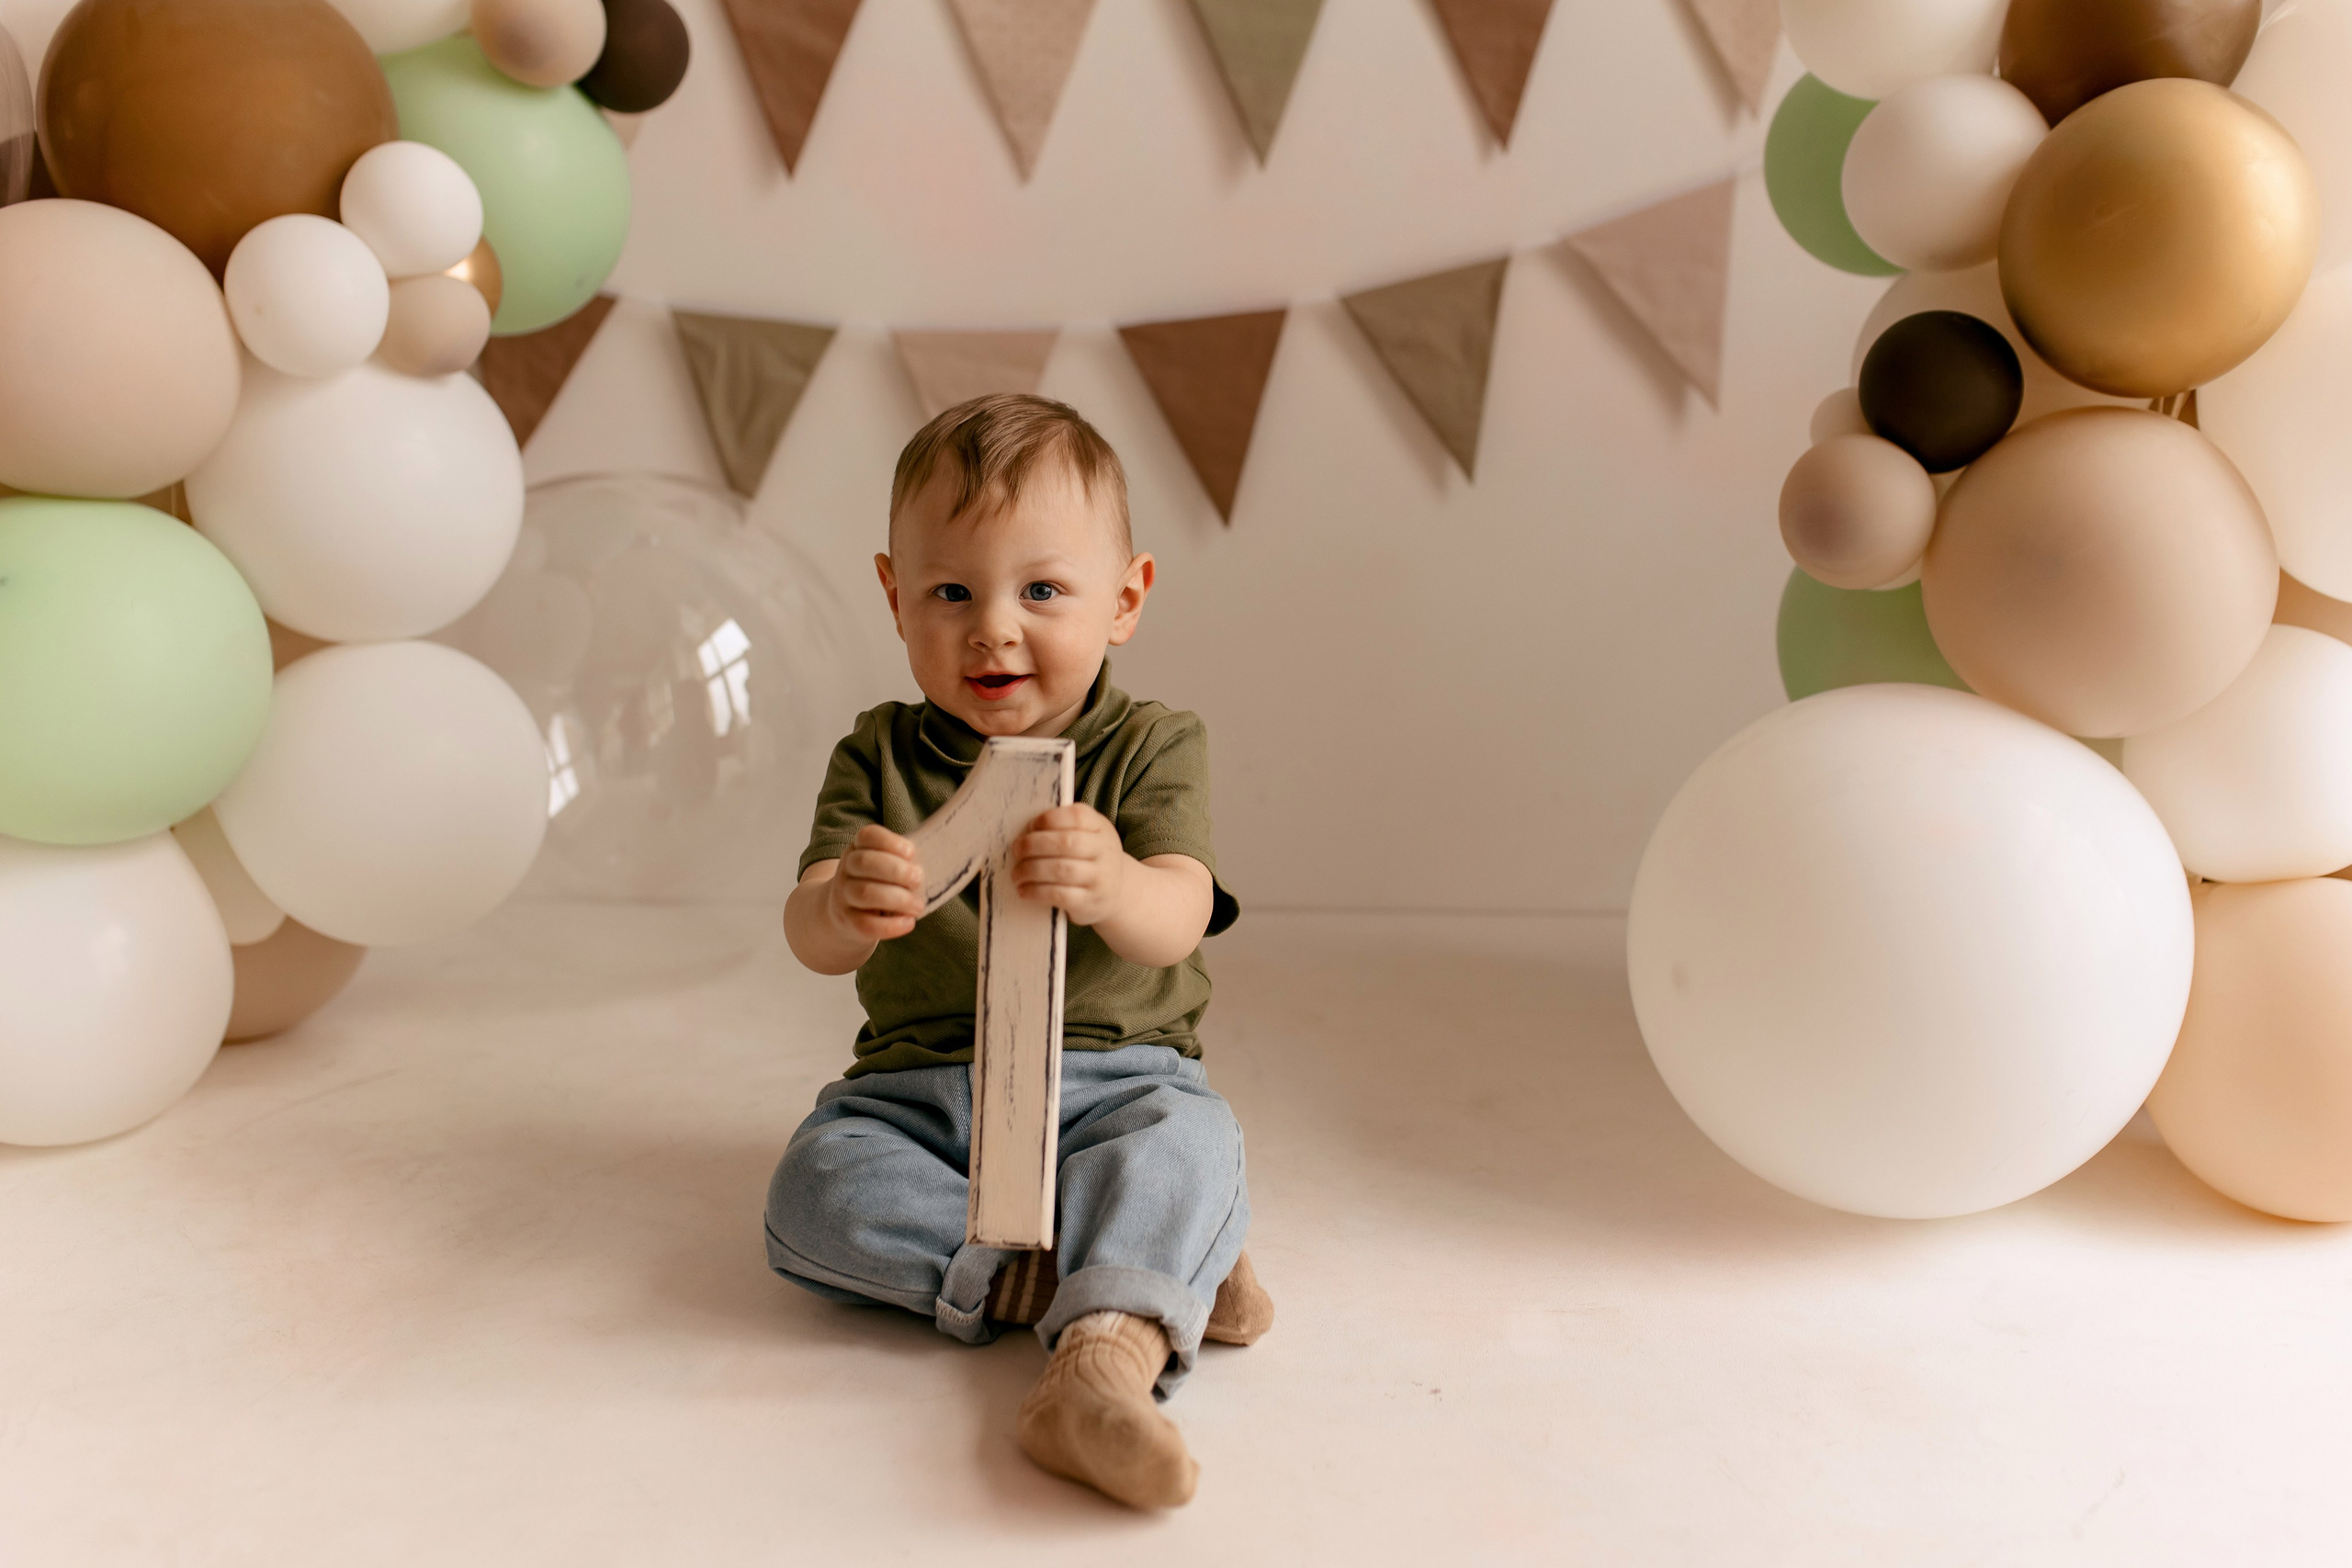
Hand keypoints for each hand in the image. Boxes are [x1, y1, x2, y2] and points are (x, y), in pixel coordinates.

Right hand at [826, 824, 923, 941]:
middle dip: (896, 870)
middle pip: (865, 863)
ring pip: (866, 893)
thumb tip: (942, 857)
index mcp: (858, 848)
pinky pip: (867, 924)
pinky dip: (891, 925)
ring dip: (897, 899)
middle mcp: (846, 869)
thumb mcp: (886, 865)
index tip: (911, 852)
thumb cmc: (879, 883)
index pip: (868, 836)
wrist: (847, 914)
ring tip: (918, 906)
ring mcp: (844, 896)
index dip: (890, 842)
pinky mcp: (848, 922)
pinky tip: (909, 923)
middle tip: (919, 879)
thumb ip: (905, 860)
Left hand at [1011, 804, 1131, 926]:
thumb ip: (1063, 828)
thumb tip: (1026, 831)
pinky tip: (1024, 890)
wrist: (1114, 894)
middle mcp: (1105, 851)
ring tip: (1017, 873)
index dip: (1050, 819)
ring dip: (1031, 870)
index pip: (1078, 816)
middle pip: (1067, 843)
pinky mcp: (1090, 902)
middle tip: (1016, 851)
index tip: (1031, 826)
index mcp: (1101, 828)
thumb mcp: (1087, 837)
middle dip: (1034, 845)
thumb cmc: (1089, 860)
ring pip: (1061, 870)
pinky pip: (1060, 895)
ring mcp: (1100, 878)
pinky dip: (1037, 891)